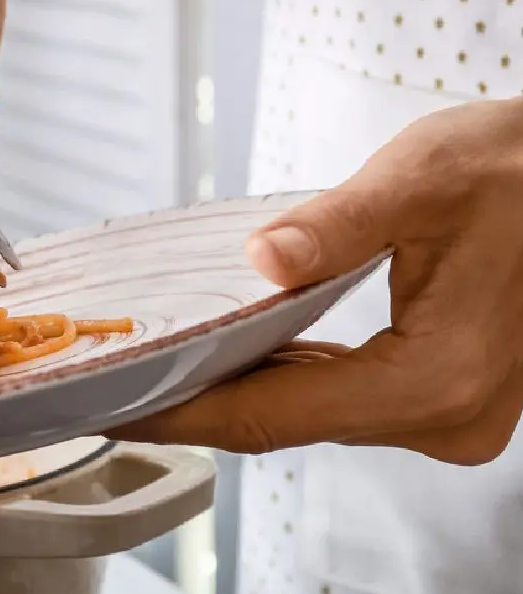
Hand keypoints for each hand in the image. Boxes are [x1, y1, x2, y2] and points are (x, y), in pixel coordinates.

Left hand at [108, 97, 522, 465]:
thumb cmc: (521, 172)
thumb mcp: (424, 180)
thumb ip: (338, 226)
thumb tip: (264, 258)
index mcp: (437, 379)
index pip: (275, 413)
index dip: (185, 411)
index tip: (114, 408)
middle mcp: (445, 417)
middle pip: (286, 421)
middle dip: (196, 401)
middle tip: (112, 383)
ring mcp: (448, 414)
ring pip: (310, 412)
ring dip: (234, 390)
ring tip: (153, 368)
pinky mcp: (441, 395)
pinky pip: (340, 397)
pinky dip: (281, 378)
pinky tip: (235, 353)